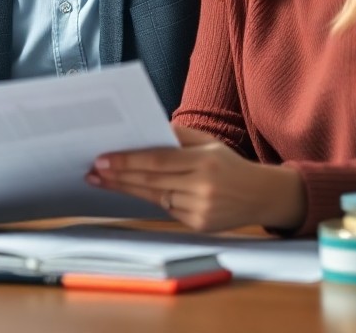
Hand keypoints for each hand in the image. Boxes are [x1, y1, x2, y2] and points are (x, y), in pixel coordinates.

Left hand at [86, 125, 304, 231]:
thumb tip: (144, 130)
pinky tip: (129, 190)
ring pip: (154, 197)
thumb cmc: (230, 164)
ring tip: (101, 180)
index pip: (157, 160)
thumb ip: (178, 136)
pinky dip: (148, 199)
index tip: (102, 158)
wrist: (263, 196)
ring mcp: (201, 209)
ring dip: (125, 189)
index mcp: (205, 161)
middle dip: (117, 176)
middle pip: (150, 181)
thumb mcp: (209, 143)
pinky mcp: (199, 225)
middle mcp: (203, 187)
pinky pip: (166, 209)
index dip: (127, 161)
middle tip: (93, 170)